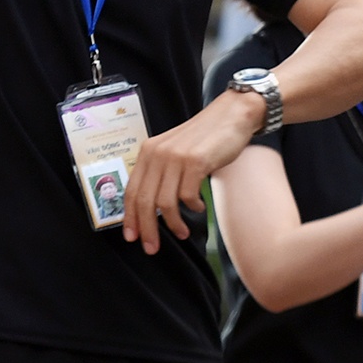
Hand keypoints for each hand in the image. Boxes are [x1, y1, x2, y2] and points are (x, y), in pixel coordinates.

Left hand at [125, 90, 263, 252]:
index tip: (133, 237)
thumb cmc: (206, 137)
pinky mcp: (196, 161)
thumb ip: (161, 171)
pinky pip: (188, 196)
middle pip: (145, 201)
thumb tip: (151, 207)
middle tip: (153, 248)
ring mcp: (176, 157)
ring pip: (165, 203)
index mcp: (148, 152)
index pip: (131, 191)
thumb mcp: (175, 150)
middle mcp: (158, 154)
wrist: (232, 115)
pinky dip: (193, 208)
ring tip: (183, 232)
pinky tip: (200, 208)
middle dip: (147, 229)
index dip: (130, 218)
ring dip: (173, 224)